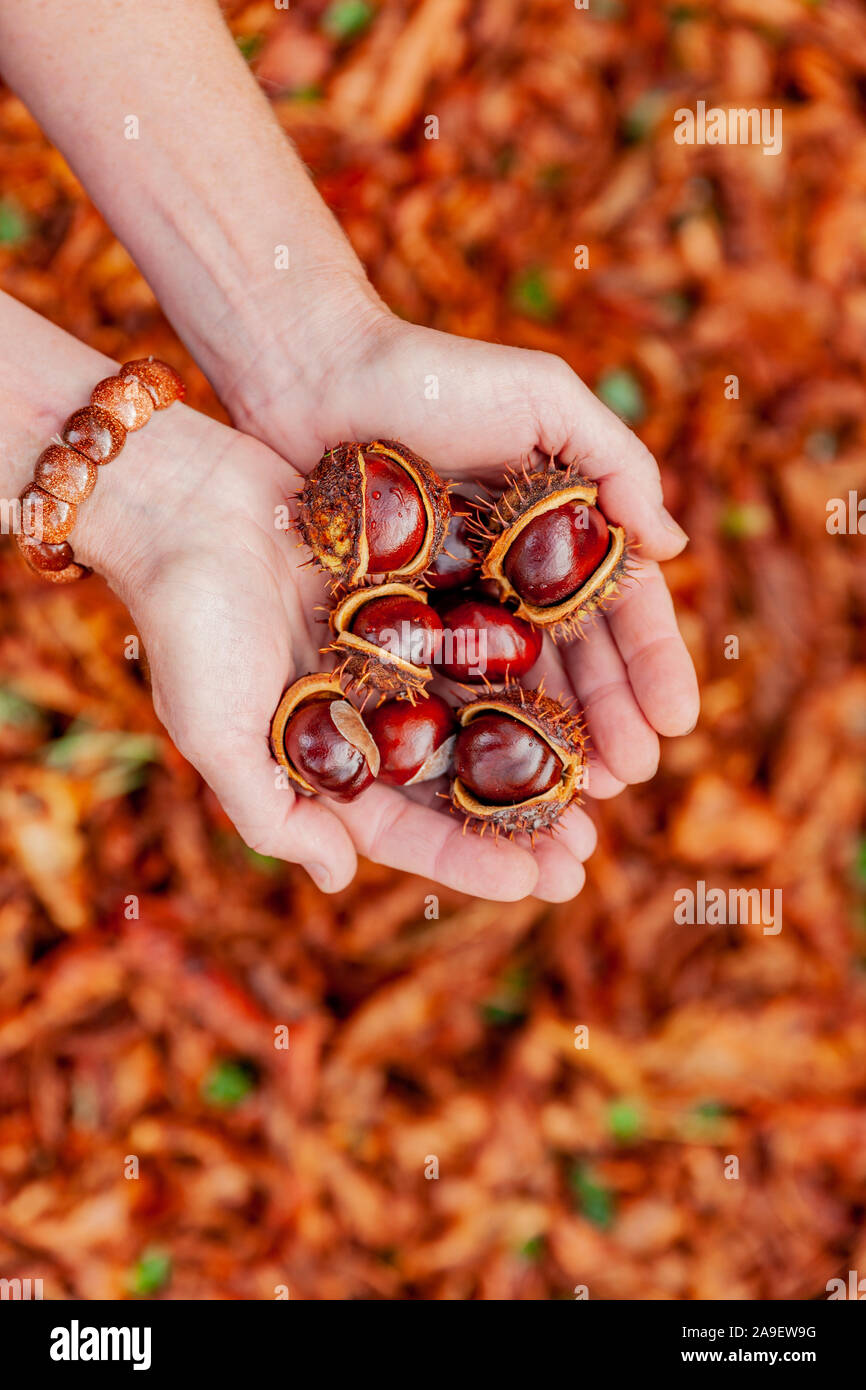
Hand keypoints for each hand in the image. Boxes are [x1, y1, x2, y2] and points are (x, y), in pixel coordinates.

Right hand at [84, 401, 595, 901]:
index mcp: (321, 757)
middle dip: (518, 820)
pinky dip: (529, 662)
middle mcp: (364, 712)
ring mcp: (394, 654)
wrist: (184, 501)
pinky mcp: (416, 594)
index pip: (404, 825)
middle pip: (454, 779)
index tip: (538, 883)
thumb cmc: (186, 624)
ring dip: (539, 748)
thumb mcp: (215, 732)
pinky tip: (585, 684)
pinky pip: (483, 635)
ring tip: (607, 784)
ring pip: (482, 711)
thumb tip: (338, 880)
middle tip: (587, 854)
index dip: (469, 858)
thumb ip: (270, 812)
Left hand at [232, 309, 700, 799]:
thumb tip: (673, 547)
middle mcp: (511, 577)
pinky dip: (471, 730)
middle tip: (629, 778)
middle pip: (574, 664)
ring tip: (579, 796)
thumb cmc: (433, 375)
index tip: (675, 720)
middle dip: (609, 722)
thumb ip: (616, 460)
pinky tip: (493, 774)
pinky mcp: (392, 623)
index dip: (650, 665)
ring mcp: (453, 603)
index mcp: (558, 530)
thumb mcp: (542, 396)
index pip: (619, 609)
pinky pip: (440, 686)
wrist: (313, 374)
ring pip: (514, 688)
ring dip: (550, 745)